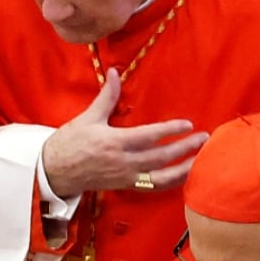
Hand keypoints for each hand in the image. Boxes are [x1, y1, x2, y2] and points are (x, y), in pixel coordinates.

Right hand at [38, 68, 203, 197]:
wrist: (55, 171)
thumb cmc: (70, 142)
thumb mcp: (88, 118)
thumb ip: (106, 97)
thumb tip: (114, 73)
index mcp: (114, 142)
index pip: (149, 136)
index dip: (170, 131)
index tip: (187, 125)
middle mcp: (123, 162)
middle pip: (161, 157)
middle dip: (185, 148)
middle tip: (204, 139)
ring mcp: (126, 177)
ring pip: (161, 177)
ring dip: (183, 169)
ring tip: (201, 160)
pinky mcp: (126, 186)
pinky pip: (153, 187)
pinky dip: (171, 183)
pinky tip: (184, 175)